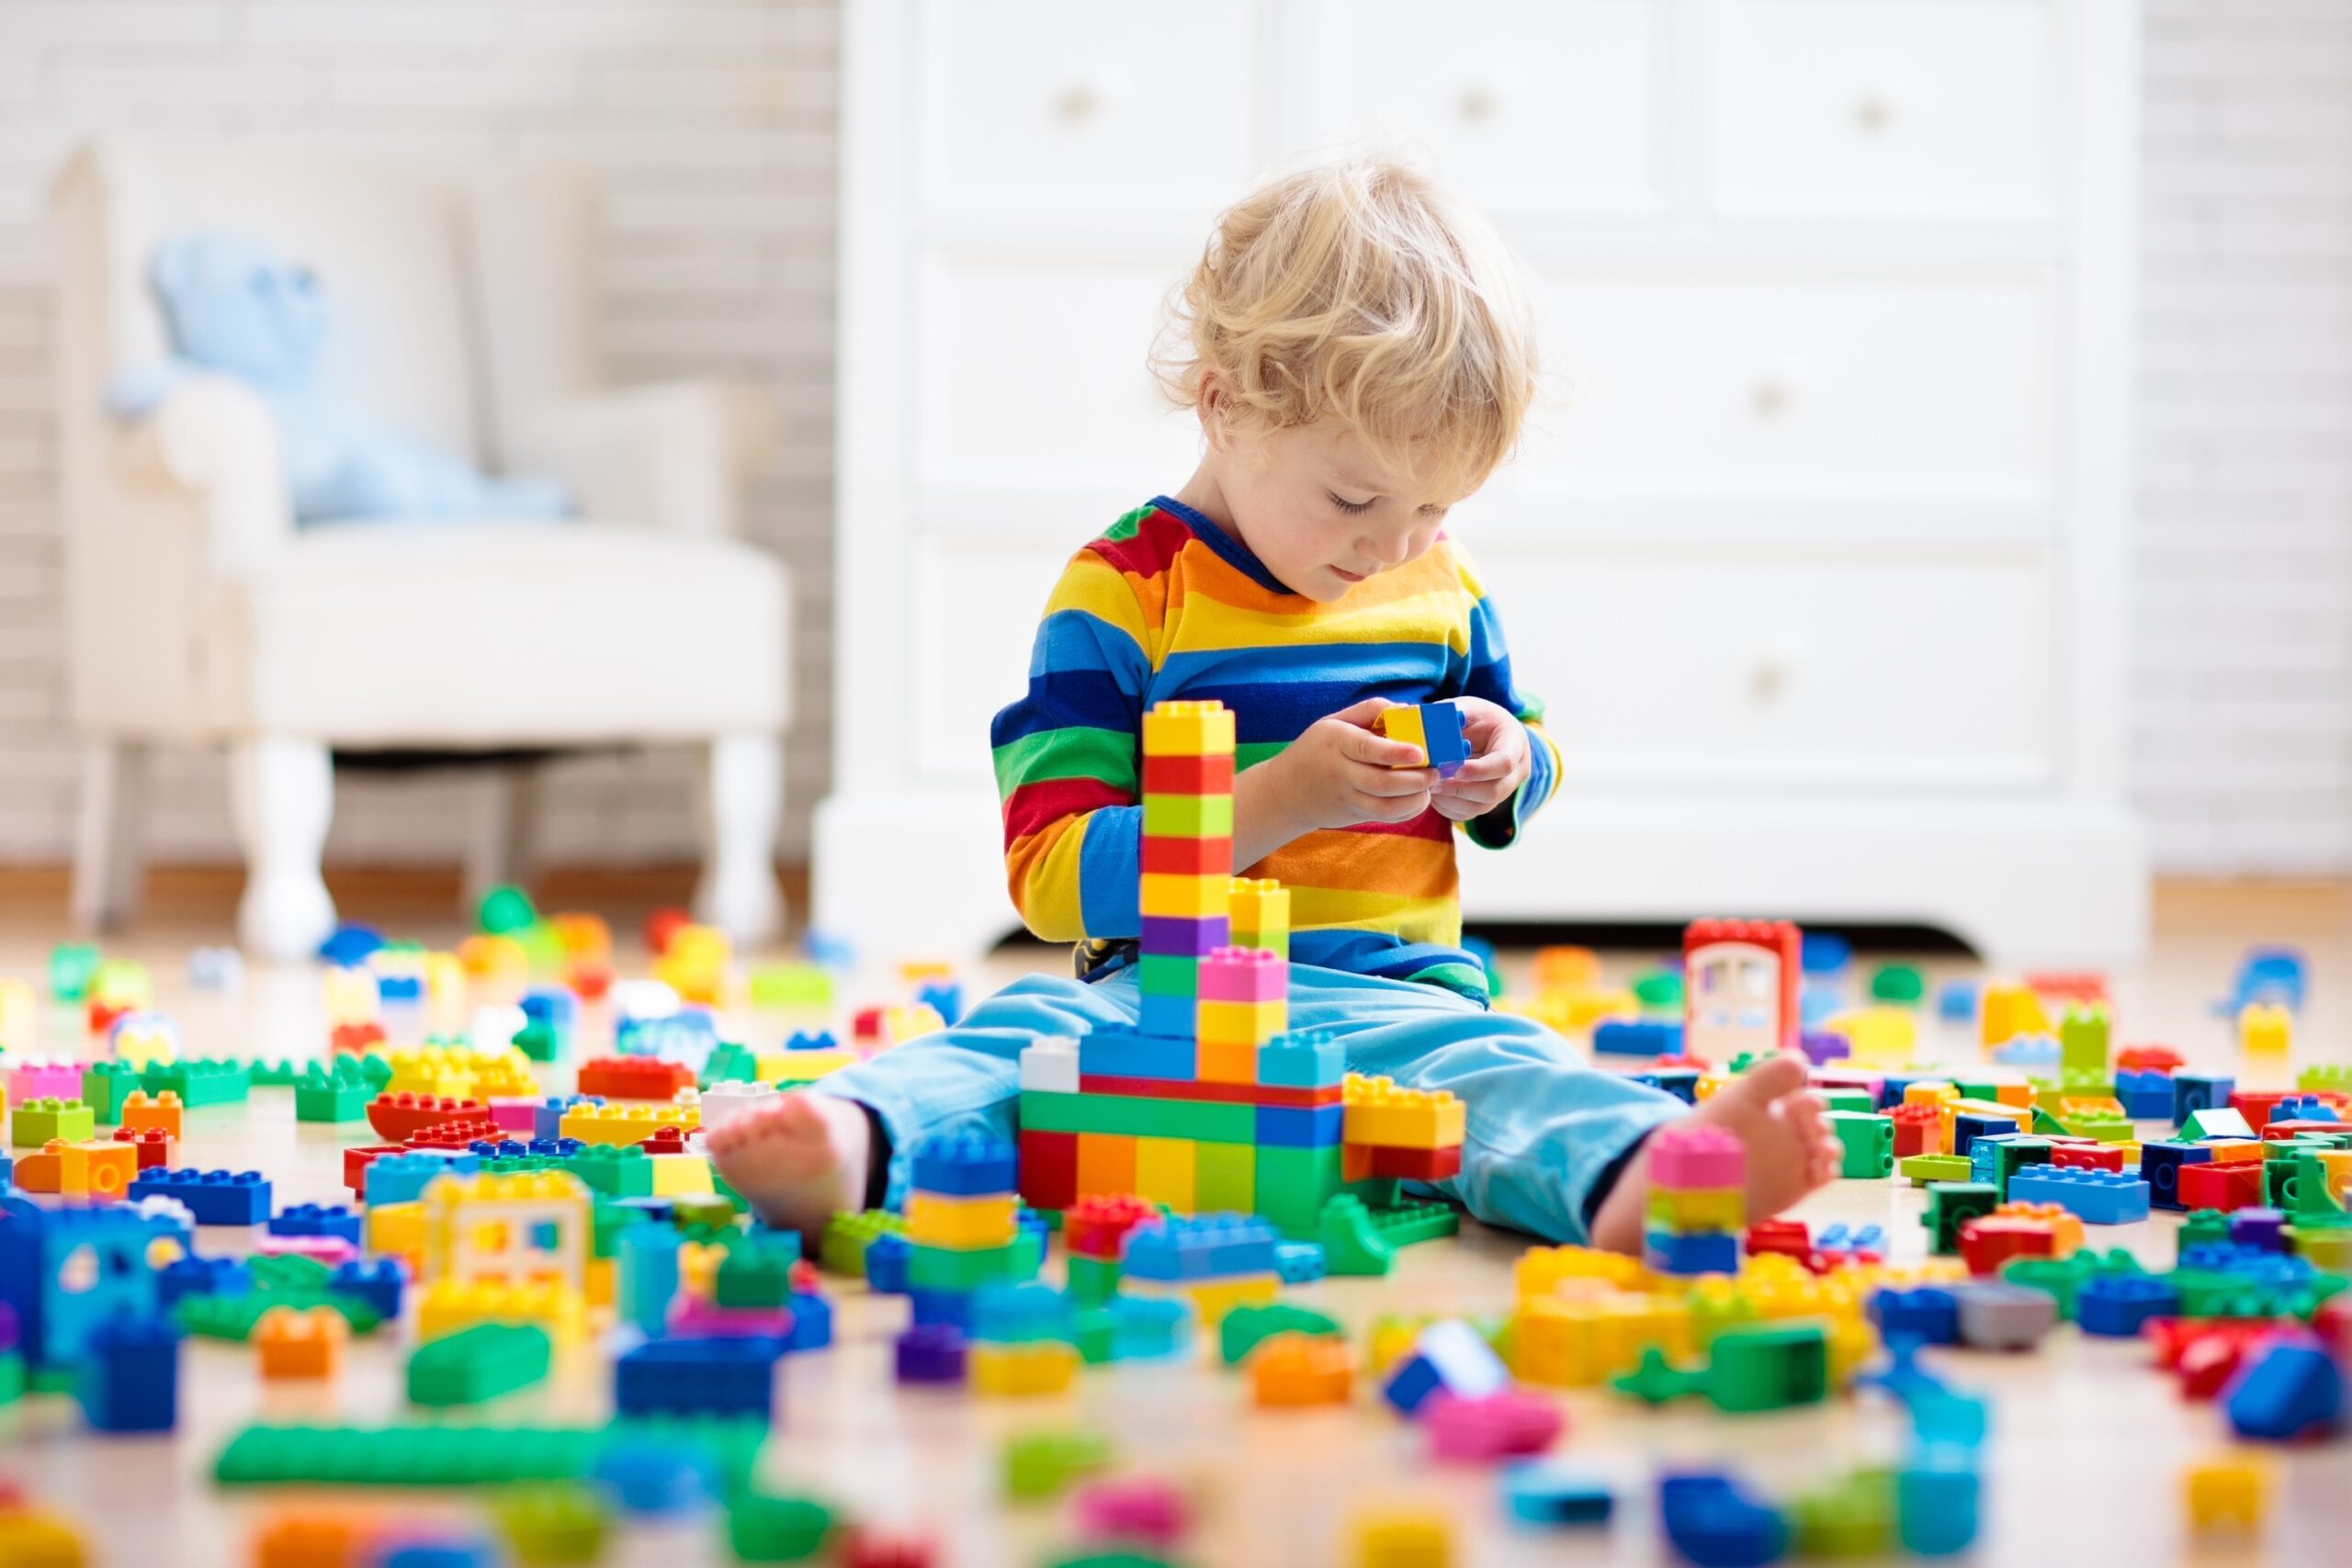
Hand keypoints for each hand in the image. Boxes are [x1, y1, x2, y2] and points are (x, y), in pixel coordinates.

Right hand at [1253, 698, 1437, 838]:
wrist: (1286, 793)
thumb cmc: (1315, 749)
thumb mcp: (1333, 722)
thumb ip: (1370, 710)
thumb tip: (1408, 710)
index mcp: (1336, 743)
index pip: (1366, 749)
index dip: (1395, 752)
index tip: (1420, 752)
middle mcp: (1341, 774)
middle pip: (1382, 783)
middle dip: (1416, 779)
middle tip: (1435, 770)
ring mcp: (1348, 799)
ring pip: (1387, 807)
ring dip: (1416, 798)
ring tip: (1430, 783)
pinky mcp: (1356, 815)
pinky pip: (1388, 818)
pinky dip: (1409, 810)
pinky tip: (1418, 796)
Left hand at [1429, 696, 1529, 821]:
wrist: (1488, 732)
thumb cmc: (1478, 717)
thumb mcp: (1469, 707)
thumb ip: (1452, 713)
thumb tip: (1426, 719)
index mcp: (1515, 742)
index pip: (1504, 763)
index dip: (1479, 770)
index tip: (1454, 768)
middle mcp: (1516, 770)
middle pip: (1494, 791)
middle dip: (1461, 789)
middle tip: (1434, 781)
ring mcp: (1505, 789)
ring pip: (1481, 807)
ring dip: (1452, 800)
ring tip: (1430, 787)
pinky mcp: (1489, 802)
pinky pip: (1470, 814)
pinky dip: (1449, 808)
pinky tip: (1434, 795)